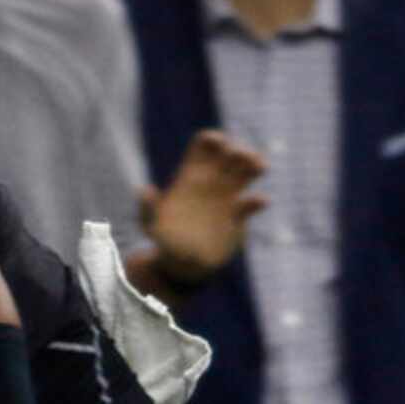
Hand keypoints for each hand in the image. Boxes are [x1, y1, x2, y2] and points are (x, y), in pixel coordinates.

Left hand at [138, 130, 267, 287]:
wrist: (181, 264)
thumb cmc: (162, 240)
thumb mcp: (149, 224)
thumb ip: (147, 207)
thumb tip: (145, 190)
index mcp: (190, 177)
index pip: (204, 146)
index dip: (214, 139)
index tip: (221, 144)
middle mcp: (210, 183)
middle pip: (229, 155)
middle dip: (239, 150)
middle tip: (242, 157)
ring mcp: (225, 199)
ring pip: (245, 173)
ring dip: (255, 164)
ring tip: (260, 167)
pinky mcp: (237, 217)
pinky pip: (251, 204)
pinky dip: (257, 201)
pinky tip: (259, 201)